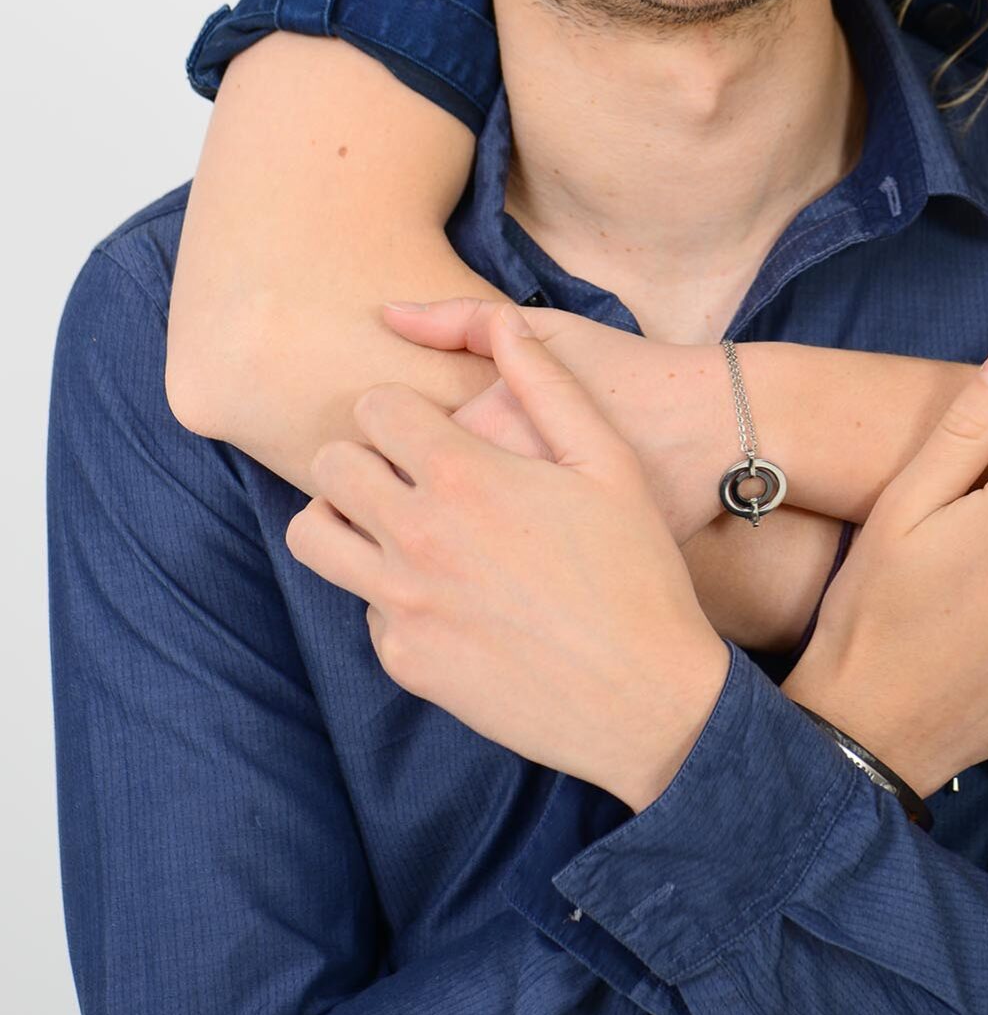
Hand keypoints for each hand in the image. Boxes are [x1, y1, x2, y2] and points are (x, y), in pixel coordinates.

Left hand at [285, 303, 729, 810]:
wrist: (646, 696)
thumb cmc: (637, 569)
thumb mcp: (607, 460)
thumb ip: (545, 382)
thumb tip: (502, 317)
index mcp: (465, 475)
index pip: (374, 409)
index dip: (398, 408)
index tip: (423, 425)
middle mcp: (418, 537)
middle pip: (330, 465)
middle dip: (362, 455)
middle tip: (404, 469)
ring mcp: (403, 604)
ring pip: (312, 536)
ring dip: (343, 518)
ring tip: (393, 521)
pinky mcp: (404, 660)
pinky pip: (362, 607)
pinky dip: (389, 593)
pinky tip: (447, 594)